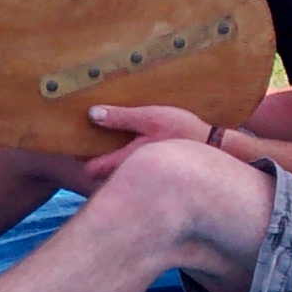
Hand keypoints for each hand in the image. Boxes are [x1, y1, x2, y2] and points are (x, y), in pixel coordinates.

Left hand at [82, 104, 210, 181]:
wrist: (216, 148)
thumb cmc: (184, 132)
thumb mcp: (151, 118)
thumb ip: (121, 117)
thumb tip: (91, 113)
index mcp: (125, 162)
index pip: (90, 170)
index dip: (79, 158)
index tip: (74, 144)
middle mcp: (131, 175)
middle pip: (100, 176)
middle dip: (91, 162)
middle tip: (85, 142)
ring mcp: (142, 178)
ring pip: (116, 175)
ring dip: (108, 162)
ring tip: (106, 142)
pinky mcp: (153, 175)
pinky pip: (131, 171)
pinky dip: (124, 162)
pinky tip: (130, 145)